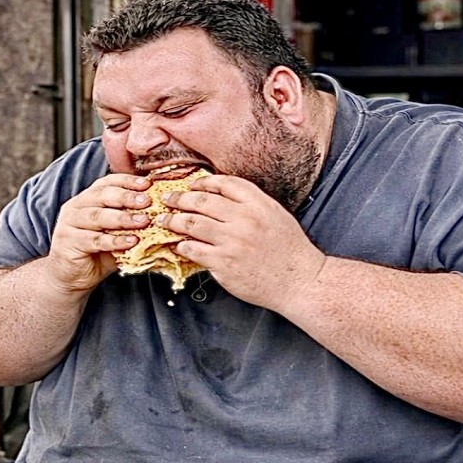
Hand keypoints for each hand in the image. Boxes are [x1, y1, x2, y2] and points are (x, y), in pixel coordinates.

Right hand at [43, 172, 152, 291]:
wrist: (70, 278)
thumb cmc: (95, 254)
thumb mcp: (115, 234)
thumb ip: (131, 224)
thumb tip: (162, 216)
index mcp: (86, 199)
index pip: (107, 182)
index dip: (127, 181)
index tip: (147, 184)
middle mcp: (75, 207)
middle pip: (102, 196)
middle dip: (127, 197)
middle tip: (147, 201)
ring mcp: (69, 224)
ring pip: (98, 216)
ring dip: (123, 218)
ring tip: (143, 221)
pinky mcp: (68, 242)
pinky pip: (95, 239)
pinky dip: (114, 240)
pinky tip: (130, 242)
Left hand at [158, 173, 325, 309]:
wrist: (299, 281)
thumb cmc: (288, 250)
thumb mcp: (275, 216)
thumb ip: (251, 204)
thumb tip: (219, 197)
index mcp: (258, 204)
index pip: (224, 183)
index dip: (202, 182)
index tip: (191, 185)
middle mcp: (244, 219)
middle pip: (201, 201)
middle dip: (179, 198)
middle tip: (168, 199)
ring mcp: (232, 241)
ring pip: (191, 223)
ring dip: (172, 220)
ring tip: (163, 220)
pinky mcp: (223, 262)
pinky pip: (192, 249)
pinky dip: (181, 245)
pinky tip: (177, 244)